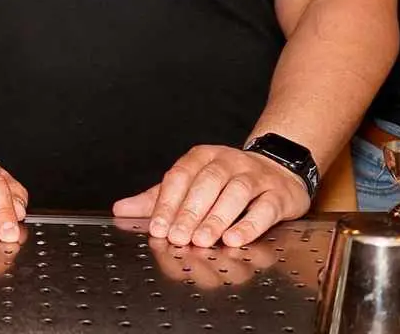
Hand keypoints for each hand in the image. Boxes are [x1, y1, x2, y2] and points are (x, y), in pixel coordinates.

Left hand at [112, 144, 311, 247]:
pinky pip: (264, 208)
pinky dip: (249, 224)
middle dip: (190, 212)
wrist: (278, 171)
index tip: (158, 228)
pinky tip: (235, 239)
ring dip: (217, 218)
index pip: (179, 176)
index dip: (167, 203)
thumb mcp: (189, 184)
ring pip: (235, 192)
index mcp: (201, 158)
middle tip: (178, 237)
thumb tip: (121, 209)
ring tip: (202, 240)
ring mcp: (255, 176)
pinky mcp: (278, 194)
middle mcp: (228, 162)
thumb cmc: (226, 182)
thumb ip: (157, 198)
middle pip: (206, 183)